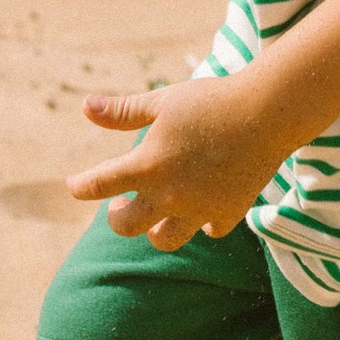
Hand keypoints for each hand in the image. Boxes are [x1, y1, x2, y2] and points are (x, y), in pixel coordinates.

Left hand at [67, 78, 284, 251]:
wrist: (266, 113)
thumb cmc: (210, 100)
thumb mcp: (162, 101)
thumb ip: (123, 111)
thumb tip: (85, 107)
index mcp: (148, 166)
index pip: (100, 185)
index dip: (80, 187)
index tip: (74, 185)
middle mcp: (169, 195)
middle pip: (127, 226)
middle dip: (117, 217)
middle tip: (120, 203)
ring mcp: (199, 208)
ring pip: (165, 238)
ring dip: (154, 229)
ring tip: (155, 214)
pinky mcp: (229, 212)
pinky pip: (208, 230)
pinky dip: (200, 224)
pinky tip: (199, 211)